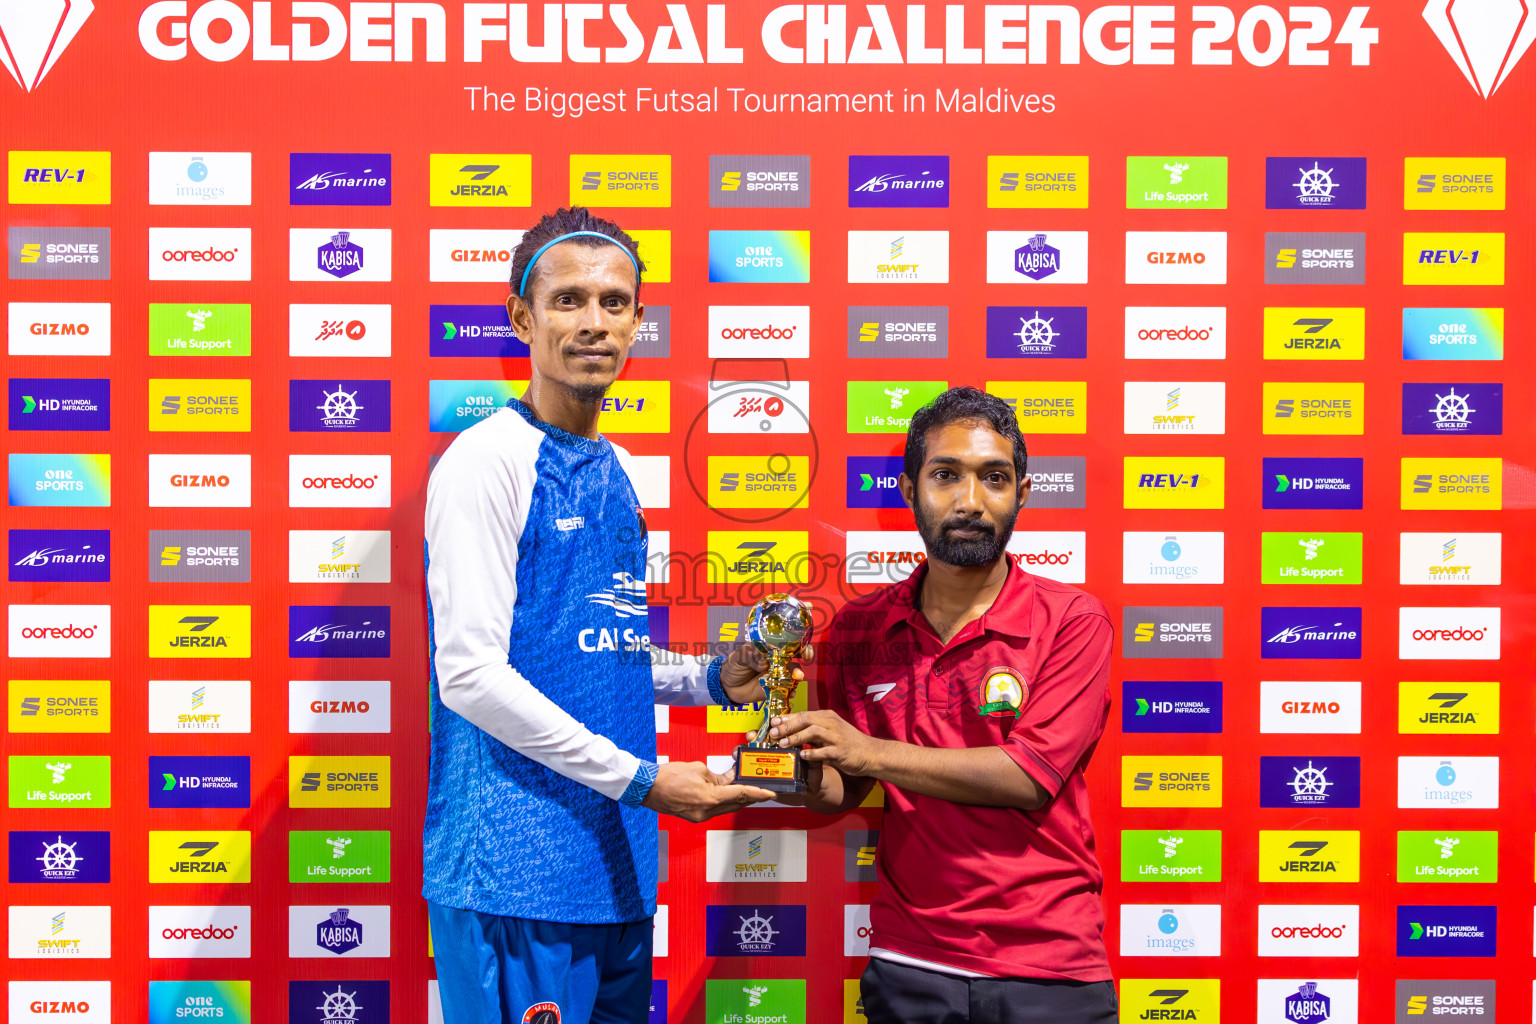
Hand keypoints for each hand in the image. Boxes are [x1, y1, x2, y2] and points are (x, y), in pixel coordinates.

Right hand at [641, 761, 774, 821]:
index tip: (771, 794)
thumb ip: (718, 776)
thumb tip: (730, 778)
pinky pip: (716, 810)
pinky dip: (724, 802)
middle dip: (750, 797)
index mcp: (710, 798)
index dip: (758, 794)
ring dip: (738, 800)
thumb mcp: (699, 769)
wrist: (647, 788)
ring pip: (727, 809)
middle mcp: (707, 812)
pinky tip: (727, 793)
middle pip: (736, 805)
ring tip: (748, 790)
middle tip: (762, 790)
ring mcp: (700, 817)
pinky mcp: (694, 817)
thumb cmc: (669, 776)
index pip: (740, 795)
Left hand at [718, 643, 812, 706]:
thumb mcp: (739, 657)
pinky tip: (790, 693)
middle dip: (799, 664)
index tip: (804, 650)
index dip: (796, 646)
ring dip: (795, 679)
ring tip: (795, 682)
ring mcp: (775, 676)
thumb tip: (764, 662)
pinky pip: (784, 690)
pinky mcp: (773, 689)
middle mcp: (774, 662)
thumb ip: (751, 656)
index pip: (784, 644)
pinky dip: (789, 692)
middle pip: (791, 661)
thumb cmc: (732, 666)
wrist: (726, 685)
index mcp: (767, 650)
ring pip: (790, 676)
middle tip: (800, 670)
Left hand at [769, 710, 882, 776]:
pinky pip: (823, 751)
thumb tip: (790, 731)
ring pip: (813, 732)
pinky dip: (811, 754)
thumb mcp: (830, 731)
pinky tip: (802, 757)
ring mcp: (837, 737)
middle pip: (806, 720)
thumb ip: (813, 730)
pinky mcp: (841, 752)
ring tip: (782, 744)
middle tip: (773, 734)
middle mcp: (831, 724)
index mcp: (827, 717)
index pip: (803, 714)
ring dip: (796, 738)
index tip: (772, 723)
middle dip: (787, 726)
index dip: (786, 718)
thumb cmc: (847, 743)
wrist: (870, 753)